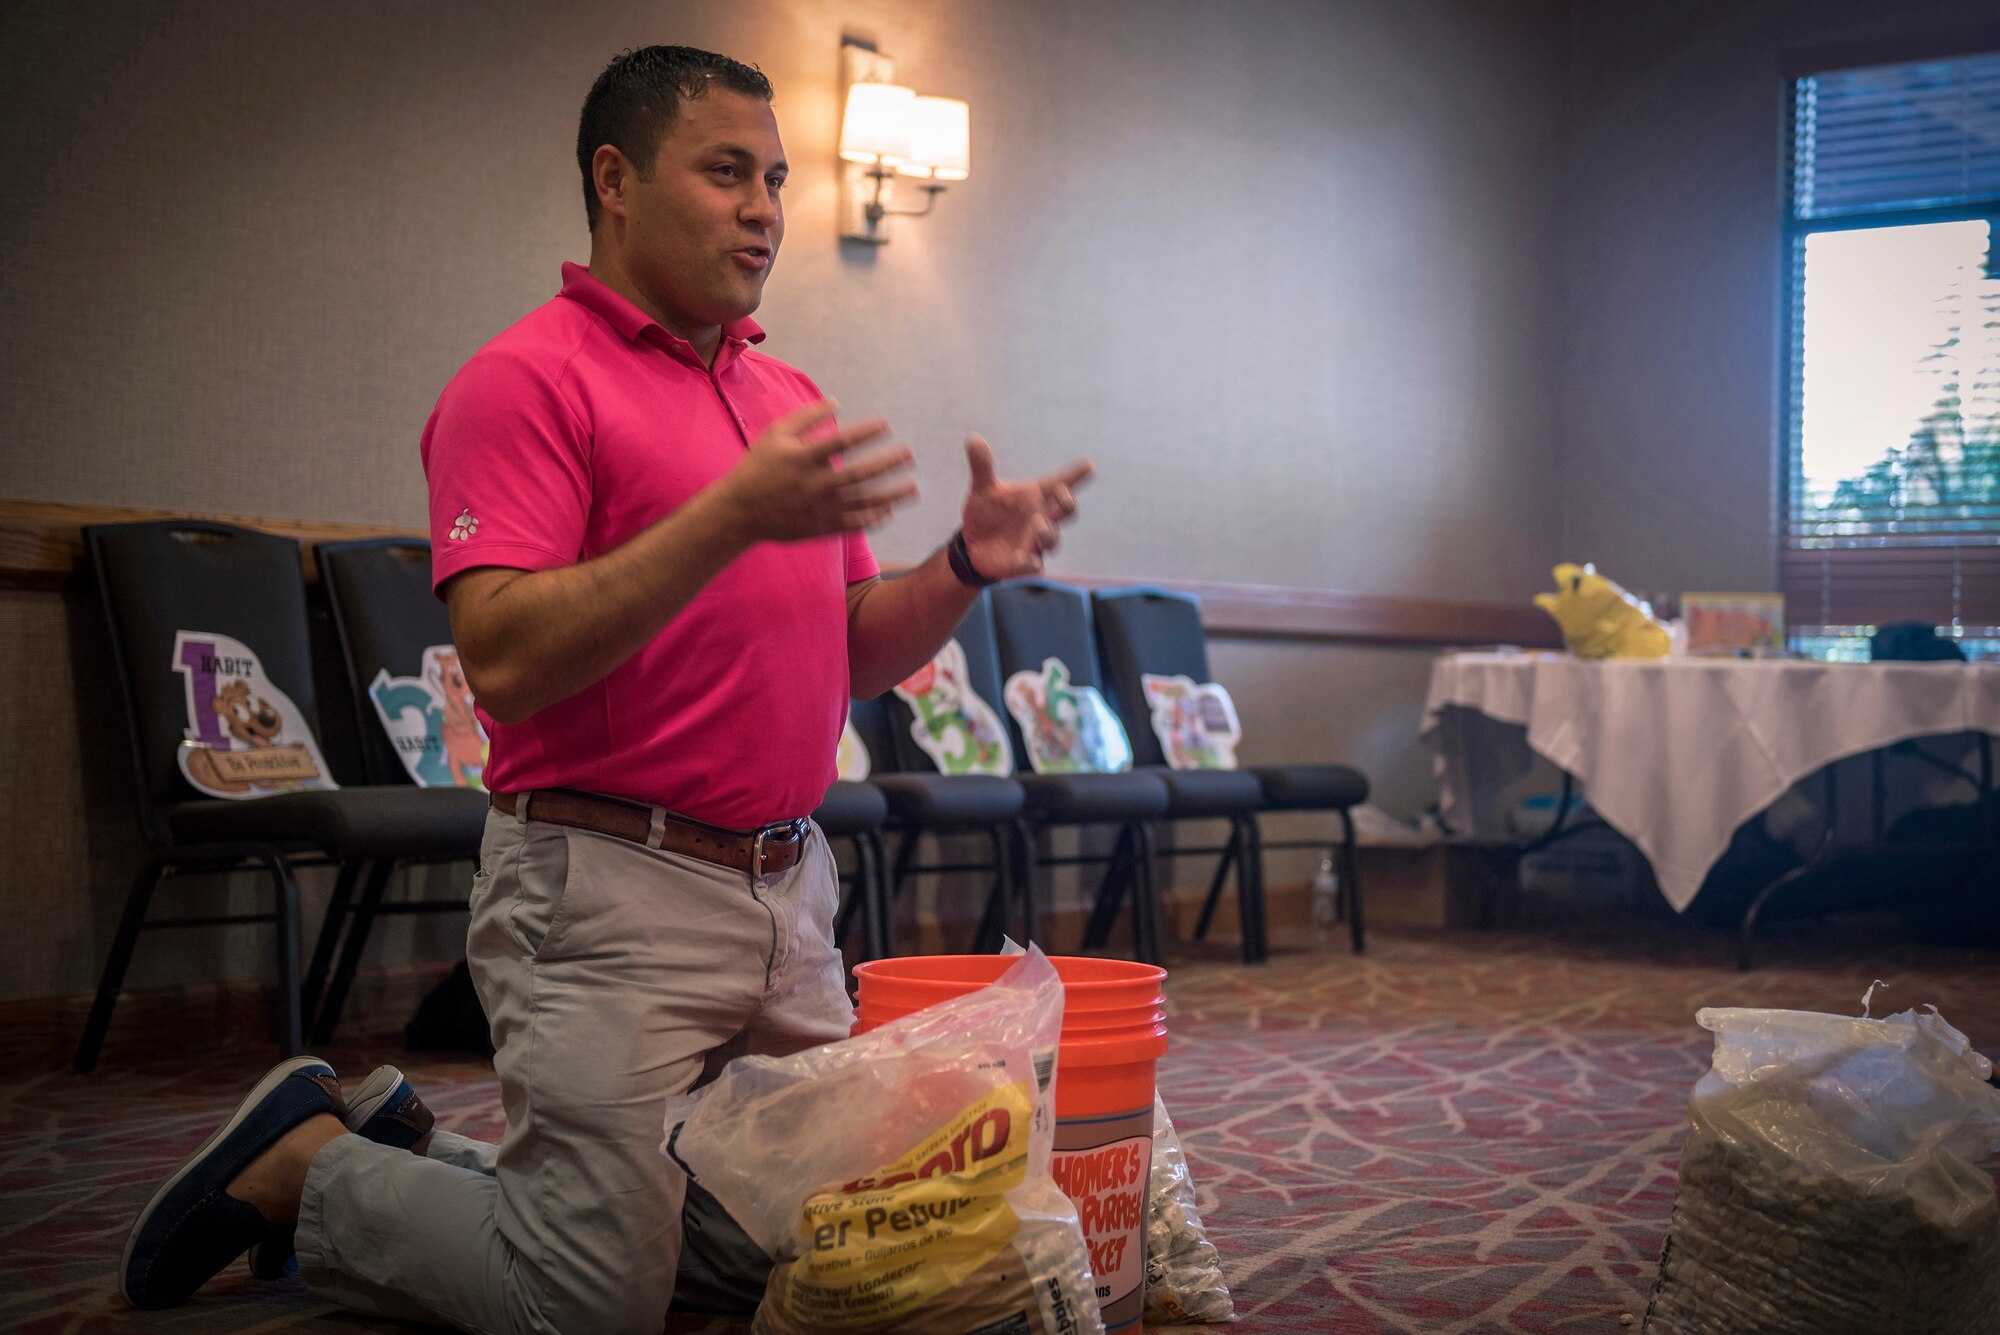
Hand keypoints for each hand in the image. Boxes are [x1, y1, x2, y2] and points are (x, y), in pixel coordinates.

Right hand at [720, 400, 916, 542]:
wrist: (741, 512)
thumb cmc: (759, 466)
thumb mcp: (775, 434)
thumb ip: (806, 416)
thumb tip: (837, 401)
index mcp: (802, 458)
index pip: (841, 442)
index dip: (866, 432)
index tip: (886, 425)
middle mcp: (814, 484)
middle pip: (860, 474)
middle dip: (888, 463)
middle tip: (910, 454)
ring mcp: (820, 508)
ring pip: (863, 502)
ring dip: (892, 494)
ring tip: (914, 486)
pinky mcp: (821, 527)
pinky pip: (854, 524)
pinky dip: (874, 518)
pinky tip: (890, 510)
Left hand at [959, 435, 1093, 579]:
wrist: (974, 544)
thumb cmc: (987, 512)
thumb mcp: (982, 488)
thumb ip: (982, 466)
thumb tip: (972, 438)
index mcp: (1036, 495)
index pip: (1060, 482)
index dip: (1075, 474)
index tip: (1088, 465)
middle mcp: (1042, 517)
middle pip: (1066, 511)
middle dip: (1068, 503)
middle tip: (1063, 493)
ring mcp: (1035, 542)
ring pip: (1052, 540)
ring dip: (1048, 533)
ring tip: (1038, 525)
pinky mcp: (1023, 563)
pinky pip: (1033, 565)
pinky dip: (1030, 563)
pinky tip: (1024, 560)